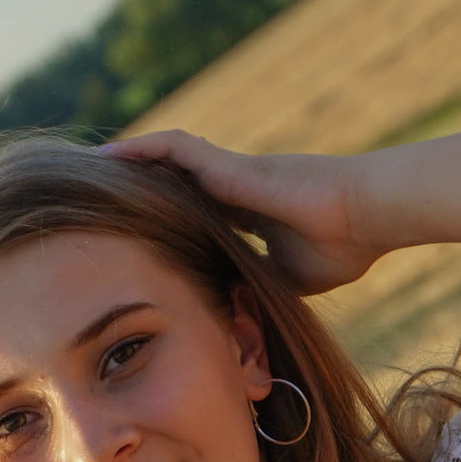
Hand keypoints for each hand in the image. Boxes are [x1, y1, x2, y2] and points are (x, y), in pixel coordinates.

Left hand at [96, 130, 384, 294]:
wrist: (368, 217)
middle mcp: (235, 186)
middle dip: (140, 188)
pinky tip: (113, 154)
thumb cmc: (344, 246)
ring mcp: (232, 171)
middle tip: (100, 201)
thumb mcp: (291, 279)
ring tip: (93, 171)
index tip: (137, 232)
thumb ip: (261, 286)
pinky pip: (175, 147)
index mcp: (249, 211)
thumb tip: (237, 313)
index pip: (197, 210)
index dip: (167, 218)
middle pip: (175, 180)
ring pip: (168, 159)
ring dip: (130, 163)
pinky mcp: (231, 165)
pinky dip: (142, 148)